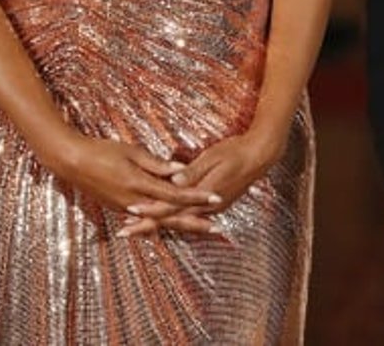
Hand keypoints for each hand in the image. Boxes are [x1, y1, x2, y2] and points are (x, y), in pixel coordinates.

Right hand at [47, 134, 221, 235]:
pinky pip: (146, 220)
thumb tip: (181, 171)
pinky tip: (174, 225)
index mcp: (139, 185)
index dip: (197, 198)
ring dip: (180, 224)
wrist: (72, 163)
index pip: (175, 194)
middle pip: (170, 216)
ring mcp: (125, 208)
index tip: (216, 198)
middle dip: (194, 221)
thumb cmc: (102, 151)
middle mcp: (134, 202)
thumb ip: (157, 165)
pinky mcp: (120, 209)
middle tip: (216, 227)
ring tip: (201, 227)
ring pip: (159, 221)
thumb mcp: (132, 152)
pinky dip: (162, 223)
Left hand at [118, 130, 280, 236]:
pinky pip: (187, 217)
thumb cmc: (235, 151)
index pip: (170, 207)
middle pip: (171, 220)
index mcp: (203, 194)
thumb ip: (193, 171)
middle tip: (123, 232)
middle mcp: (206, 207)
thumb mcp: (213, 157)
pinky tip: (161, 221)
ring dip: (156, 225)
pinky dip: (171, 220)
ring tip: (135, 229)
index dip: (149, 211)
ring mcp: (210, 208)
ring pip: (178, 221)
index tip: (129, 213)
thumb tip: (173, 180)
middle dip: (146, 226)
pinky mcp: (213, 205)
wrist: (260, 157)